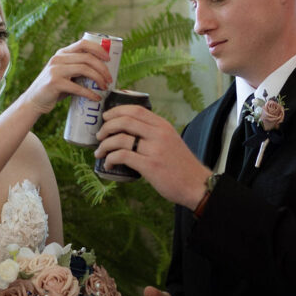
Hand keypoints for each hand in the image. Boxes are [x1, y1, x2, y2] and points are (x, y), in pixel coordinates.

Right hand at [24, 39, 112, 113]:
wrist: (34, 101)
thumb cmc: (54, 89)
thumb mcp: (66, 74)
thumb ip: (79, 70)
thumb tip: (103, 72)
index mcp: (62, 53)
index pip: (83, 43)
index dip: (99, 49)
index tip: (109, 59)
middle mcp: (58, 58)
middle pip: (87, 57)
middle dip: (103, 68)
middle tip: (110, 79)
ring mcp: (55, 70)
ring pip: (84, 69)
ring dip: (99, 78)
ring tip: (105, 87)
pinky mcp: (54, 83)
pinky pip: (78, 87)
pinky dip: (90, 93)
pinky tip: (96, 98)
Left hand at [95, 104, 209, 207]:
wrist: (196, 185)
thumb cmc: (181, 165)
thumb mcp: (171, 141)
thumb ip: (154, 134)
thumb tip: (129, 132)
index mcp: (163, 126)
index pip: (136, 110)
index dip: (116, 111)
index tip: (105, 118)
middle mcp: (159, 134)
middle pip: (125, 121)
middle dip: (106, 127)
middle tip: (99, 135)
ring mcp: (154, 150)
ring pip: (120, 139)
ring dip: (104, 144)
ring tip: (99, 151)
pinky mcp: (150, 166)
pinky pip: (122, 156)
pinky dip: (110, 158)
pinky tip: (108, 163)